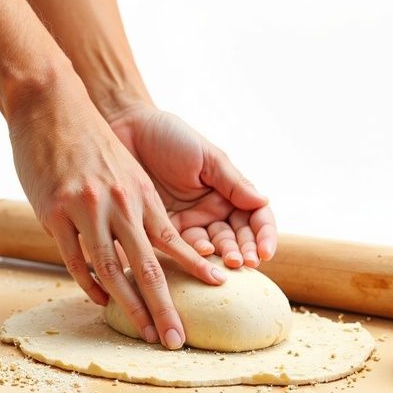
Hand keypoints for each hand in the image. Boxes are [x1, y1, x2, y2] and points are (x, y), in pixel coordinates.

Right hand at [8, 82, 225, 349]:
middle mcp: (121, 205)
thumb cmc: (90, 138)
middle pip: (148, 268)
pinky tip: (102, 302)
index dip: (195, 269)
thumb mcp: (127, 169)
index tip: (215, 291)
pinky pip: (75, 259)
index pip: (174, 243)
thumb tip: (153, 241)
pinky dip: (90, 284)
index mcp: (143, 195)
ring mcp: (87, 210)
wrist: (52, 102)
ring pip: (113, 271)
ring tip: (144, 334)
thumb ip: (139, 204)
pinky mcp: (55, 211)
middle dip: (164, 308)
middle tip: (176, 340)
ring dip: (130, 308)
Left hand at [105, 104, 276, 268]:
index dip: (264, 236)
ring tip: (226, 261)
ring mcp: (189, 223)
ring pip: (213, 247)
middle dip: (244, 252)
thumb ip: (233, 182)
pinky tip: (200, 254)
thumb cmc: (171, 137)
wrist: (128, 131)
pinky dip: (193, 256)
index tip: (265, 251)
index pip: (255, 218)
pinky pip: (181, 249)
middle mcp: (212, 211)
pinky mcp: (163, 231)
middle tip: (244, 261)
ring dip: (222, 257)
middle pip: (237, 238)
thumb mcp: (207, 157)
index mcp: (229, 192)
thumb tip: (263, 202)